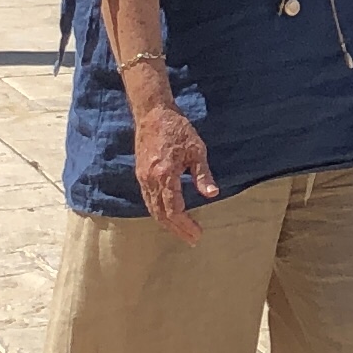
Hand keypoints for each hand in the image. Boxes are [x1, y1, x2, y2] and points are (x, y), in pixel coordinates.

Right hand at [133, 94, 218, 244]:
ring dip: (167, 223)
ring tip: (182, 232)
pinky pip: (148, 199)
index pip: (174, 209)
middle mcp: (150, 179)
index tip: (197, 234)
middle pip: (161, 214)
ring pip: (152, 208)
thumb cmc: (178, 129)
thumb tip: (212, 195)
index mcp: (165, 174)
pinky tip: (169, 215)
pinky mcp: (140, 174)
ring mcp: (142, 177)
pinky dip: (158, 211)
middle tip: (192, 239)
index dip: (185, 225)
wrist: (153, 113)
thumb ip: (202, 175)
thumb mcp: (196, 150)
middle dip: (176, 229)